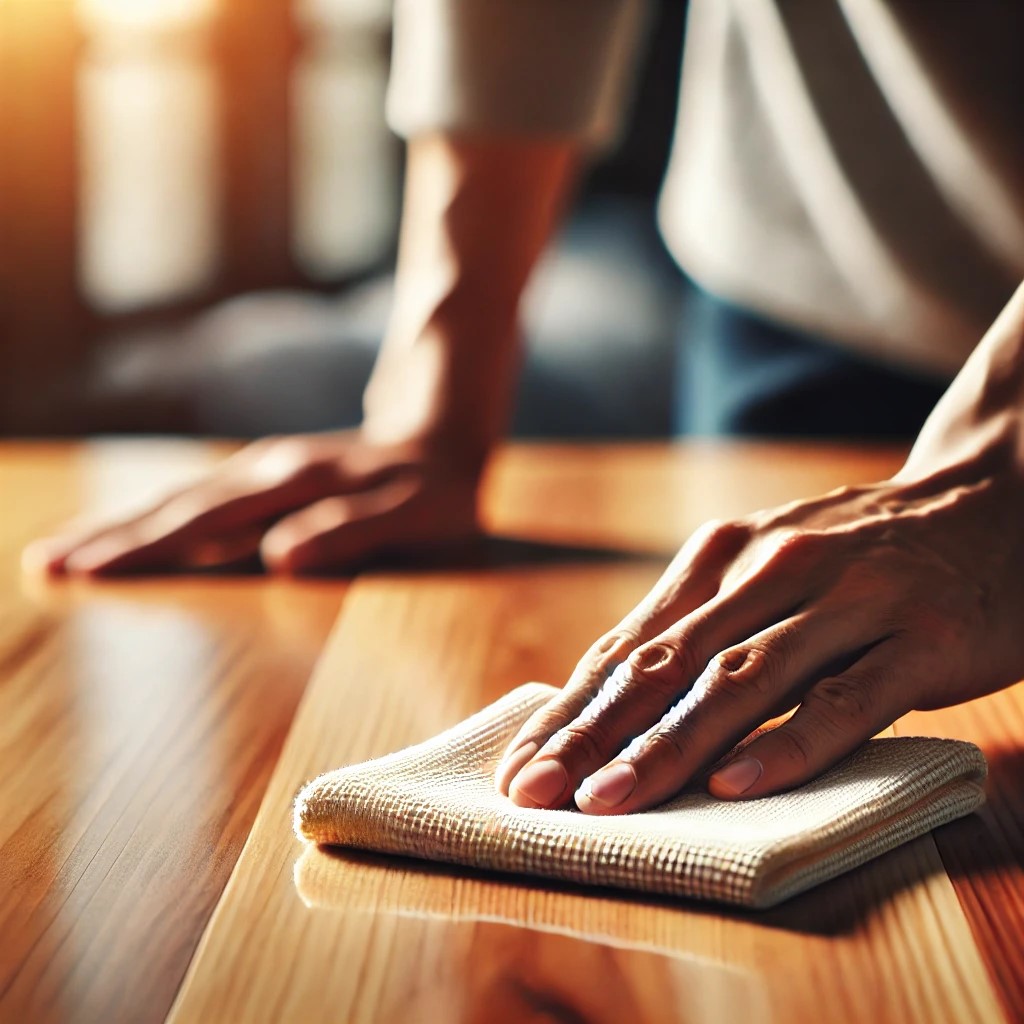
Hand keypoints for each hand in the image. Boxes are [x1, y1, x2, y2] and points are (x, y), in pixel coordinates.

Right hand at [23, 432, 480, 575]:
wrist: (442, 432)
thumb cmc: (435, 488)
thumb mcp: (412, 514)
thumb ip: (349, 535)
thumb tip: (279, 558)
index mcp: (292, 485)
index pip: (203, 523)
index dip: (143, 549)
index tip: (84, 573)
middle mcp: (265, 473)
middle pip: (173, 508)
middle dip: (107, 537)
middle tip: (41, 564)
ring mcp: (260, 471)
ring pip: (176, 499)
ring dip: (118, 524)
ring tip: (59, 551)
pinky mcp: (263, 476)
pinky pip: (197, 498)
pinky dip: (153, 515)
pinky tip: (126, 531)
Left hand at [496, 442, 1023, 812]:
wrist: (988, 502)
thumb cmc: (857, 554)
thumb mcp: (766, 567)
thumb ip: (700, 622)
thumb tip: (609, 701)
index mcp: (722, 556)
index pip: (629, 647)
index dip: (570, 711)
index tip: (521, 767)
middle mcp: (773, 570)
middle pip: (667, 666)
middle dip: (594, 736)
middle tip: (537, 794)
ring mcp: (847, 600)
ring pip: (743, 681)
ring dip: (669, 747)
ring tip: (610, 802)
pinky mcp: (918, 638)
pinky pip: (845, 698)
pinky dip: (789, 743)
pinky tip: (737, 785)